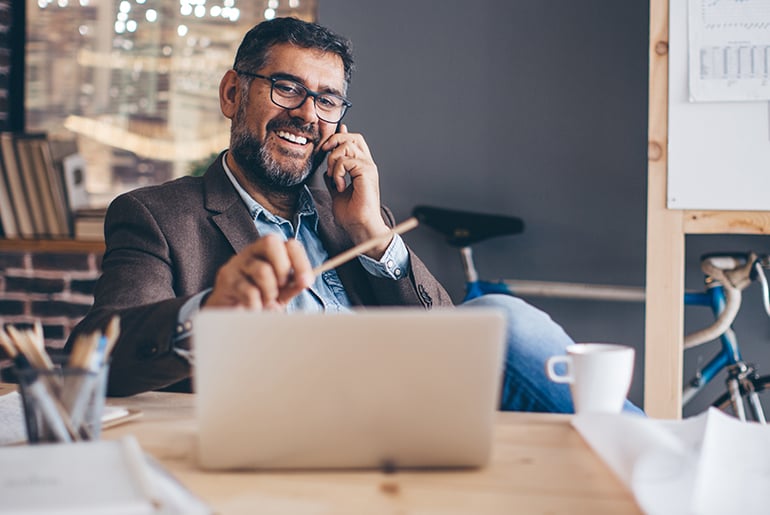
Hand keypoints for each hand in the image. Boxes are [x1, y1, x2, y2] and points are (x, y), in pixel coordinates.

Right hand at [203, 234, 313, 309]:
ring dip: (270, 291)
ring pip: (262, 270)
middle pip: (271, 242)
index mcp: (270, 251)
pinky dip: (257, 305)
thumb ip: (294, 285)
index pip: (290, 244)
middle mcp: (252, 252)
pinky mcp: (226, 279)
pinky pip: (249, 292)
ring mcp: (237, 263)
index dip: (301, 261)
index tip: (307, 282)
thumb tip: (305, 280)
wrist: (232, 314)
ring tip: (266, 301)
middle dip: (283, 268)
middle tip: (282, 287)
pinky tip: (254, 308)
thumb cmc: (259, 298)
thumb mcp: (281, 292)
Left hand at [321, 124, 391, 256]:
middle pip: (352, 138)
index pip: (354, 142)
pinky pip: (345, 161)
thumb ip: (334, 177)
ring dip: (333, 161)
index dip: (342, 135)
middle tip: (324, 153)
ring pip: (346, 147)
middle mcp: (367, 164)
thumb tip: (327, 168)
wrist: (360, 226)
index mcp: (362, 167)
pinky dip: (337, 173)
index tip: (328, 141)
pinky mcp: (367, 172)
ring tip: (334, 178)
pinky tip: (340, 186)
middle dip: (334, 141)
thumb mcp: (337, 190)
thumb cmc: (352, 214)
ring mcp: (368, 167)